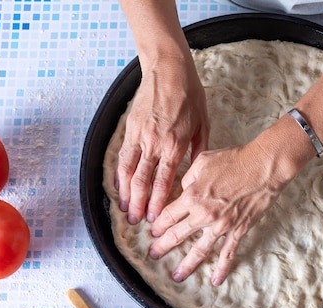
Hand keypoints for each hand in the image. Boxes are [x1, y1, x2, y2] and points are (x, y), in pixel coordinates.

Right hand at [116, 54, 208, 224]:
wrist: (169, 69)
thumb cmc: (191, 96)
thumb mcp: (204, 124)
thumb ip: (199, 152)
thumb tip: (196, 174)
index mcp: (176, 145)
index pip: (163, 182)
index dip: (156, 203)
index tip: (153, 218)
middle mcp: (155, 144)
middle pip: (142, 181)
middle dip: (138, 204)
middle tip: (135, 222)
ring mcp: (140, 136)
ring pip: (127, 171)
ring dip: (125, 193)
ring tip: (123, 210)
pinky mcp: (130, 128)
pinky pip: (122, 155)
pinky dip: (118, 174)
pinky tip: (118, 186)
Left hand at [148, 140, 288, 285]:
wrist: (263, 166)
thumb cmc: (234, 159)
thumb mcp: (203, 161)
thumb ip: (188, 177)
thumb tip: (184, 189)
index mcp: (192, 195)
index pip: (168, 215)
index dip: (158, 225)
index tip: (152, 232)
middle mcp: (203, 214)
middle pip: (177, 235)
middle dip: (163, 246)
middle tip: (153, 255)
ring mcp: (221, 225)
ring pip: (199, 250)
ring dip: (186, 264)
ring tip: (177, 275)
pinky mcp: (238, 230)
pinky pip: (228, 253)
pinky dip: (222, 269)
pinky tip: (215, 281)